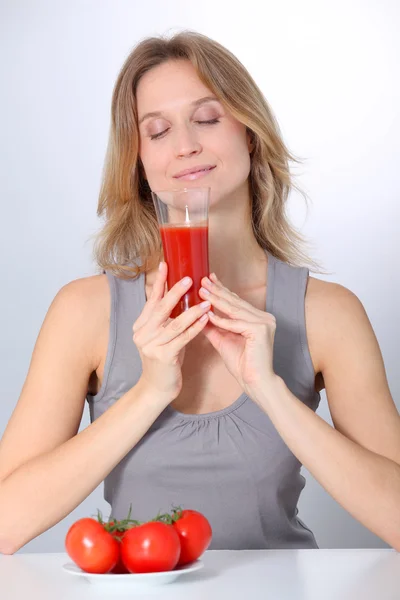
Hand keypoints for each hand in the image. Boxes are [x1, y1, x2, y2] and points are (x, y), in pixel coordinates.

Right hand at [133, 262, 210, 401]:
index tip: (165, 264)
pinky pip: (182, 338)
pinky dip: (195, 327)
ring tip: (207, 301)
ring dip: (192, 310)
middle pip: (160, 308)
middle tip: (190, 279)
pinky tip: (206, 319)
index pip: (151, 299)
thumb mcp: (162, 336)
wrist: (157, 388)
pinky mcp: (163, 356)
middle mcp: (142, 333)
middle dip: (175, 292)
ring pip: (174, 323)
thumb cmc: (164, 360)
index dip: (158, 282)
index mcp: (141, 325)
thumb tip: (179, 295)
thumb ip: (167, 319)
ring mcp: (151, 345)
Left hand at [199, 272, 276, 399]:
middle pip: (235, 302)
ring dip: (217, 300)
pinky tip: (208, 314)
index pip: (236, 301)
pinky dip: (222, 320)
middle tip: (202, 280)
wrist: (255, 382)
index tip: (208, 279)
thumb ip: (213, 326)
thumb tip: (197, 313)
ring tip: (202, 291)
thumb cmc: (241, 363)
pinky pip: (237, 323)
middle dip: (217, 290)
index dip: (221, 289)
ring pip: (235, 309)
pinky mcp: (261, 330)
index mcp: (257, 318)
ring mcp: (265, 322)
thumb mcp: (222, 339)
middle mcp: (264, 317)